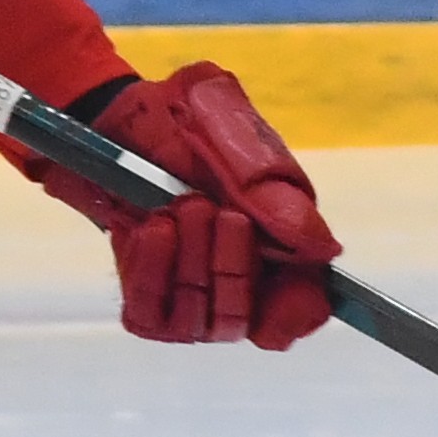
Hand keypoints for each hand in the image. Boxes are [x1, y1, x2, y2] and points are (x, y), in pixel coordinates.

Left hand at [36, 64, 339, 348]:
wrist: (114, 115)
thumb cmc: (186, 118)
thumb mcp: (236, 139)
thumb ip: (276, 195)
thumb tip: (324, 249)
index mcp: (282, 240)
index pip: (302, 308)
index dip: (295, 312)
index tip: (280, 291)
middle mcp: (240, 274)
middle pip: (246, 316)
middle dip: (230, 266)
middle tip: (205, 206)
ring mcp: (190, 290)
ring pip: (199, 321)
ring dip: (189, 262)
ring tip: (176, 207)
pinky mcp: (144, 295)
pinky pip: (151, 316)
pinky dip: (151, 274)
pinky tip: (151, 229)